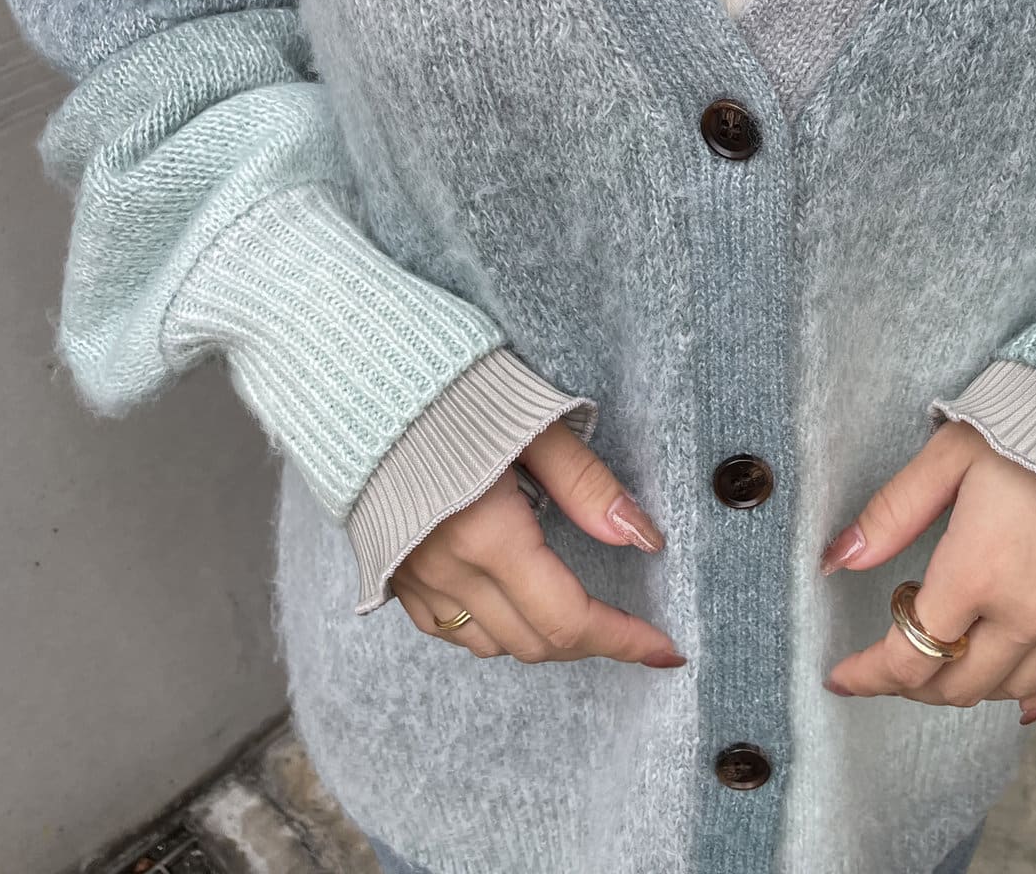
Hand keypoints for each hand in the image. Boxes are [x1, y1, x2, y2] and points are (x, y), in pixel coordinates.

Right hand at [391, 419, 685, 669]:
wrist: (369, 385)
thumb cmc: (457, 397)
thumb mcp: (537, 429)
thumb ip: (589, 487)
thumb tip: (644, 538)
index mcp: (489, 536)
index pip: (569, 618)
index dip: (624, 640)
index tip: (666, 650)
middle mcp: (450, 572)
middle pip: (536, 642)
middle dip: (593, 642)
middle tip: (633, 626)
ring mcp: (416, 581)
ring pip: (494, 645)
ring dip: (544, 639)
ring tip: (580, 613)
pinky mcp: (395, 577)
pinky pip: (451, 631)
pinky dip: (494, 631)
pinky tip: (517, 604)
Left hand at [820, 420, 1035, 720]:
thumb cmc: (1028, 428)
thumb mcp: (947, 456)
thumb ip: (892, 513)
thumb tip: (838, 561)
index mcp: (978, 572)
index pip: (910, 654)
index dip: (870, 675)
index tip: (843, 676)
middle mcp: (1029, 611)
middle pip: (958, 683)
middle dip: (915, 682)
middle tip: (894, 664)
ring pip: (1012, 688)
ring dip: (970, 684)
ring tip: (947, 661)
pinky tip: (1019, 698)